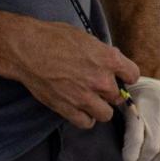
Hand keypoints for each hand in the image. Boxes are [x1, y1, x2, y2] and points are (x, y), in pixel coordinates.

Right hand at [0, 16, 140, 128]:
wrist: (27, 49)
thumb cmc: (53, 37)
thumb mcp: (85, 38)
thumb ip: (101, 53)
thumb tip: (110, 61)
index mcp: (108, 59)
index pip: (132, 75)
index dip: (126, 76)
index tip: (121, 77)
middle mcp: (101, 80)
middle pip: (118, 97)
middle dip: (110, 92)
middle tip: (97, 87)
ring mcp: (85, 97)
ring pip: (106, 114)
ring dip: (100, 108)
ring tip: (90, 101)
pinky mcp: (69, 109)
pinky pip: (87, 123)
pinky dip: (85, 118)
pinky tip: (80, 109)